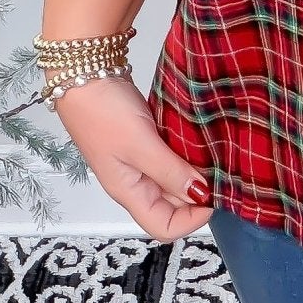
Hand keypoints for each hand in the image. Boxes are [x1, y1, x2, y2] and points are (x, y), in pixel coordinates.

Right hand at [49, 74, 215, 242]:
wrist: (83, 74)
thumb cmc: (102, 112)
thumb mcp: (140, 144)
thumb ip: (170, 171)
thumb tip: (200, 195)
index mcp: (129, 192)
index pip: (163, 228)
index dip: (191, 220)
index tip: (213, 195)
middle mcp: (135, 182)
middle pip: (172, 206)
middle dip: (197, 194)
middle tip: (219, 171)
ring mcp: (139, 161)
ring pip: (173, 180)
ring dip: (193, 173)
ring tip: (213, 156)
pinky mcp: (144, 140)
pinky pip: (170, 158)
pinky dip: (186, 154)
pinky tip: (199, 142)